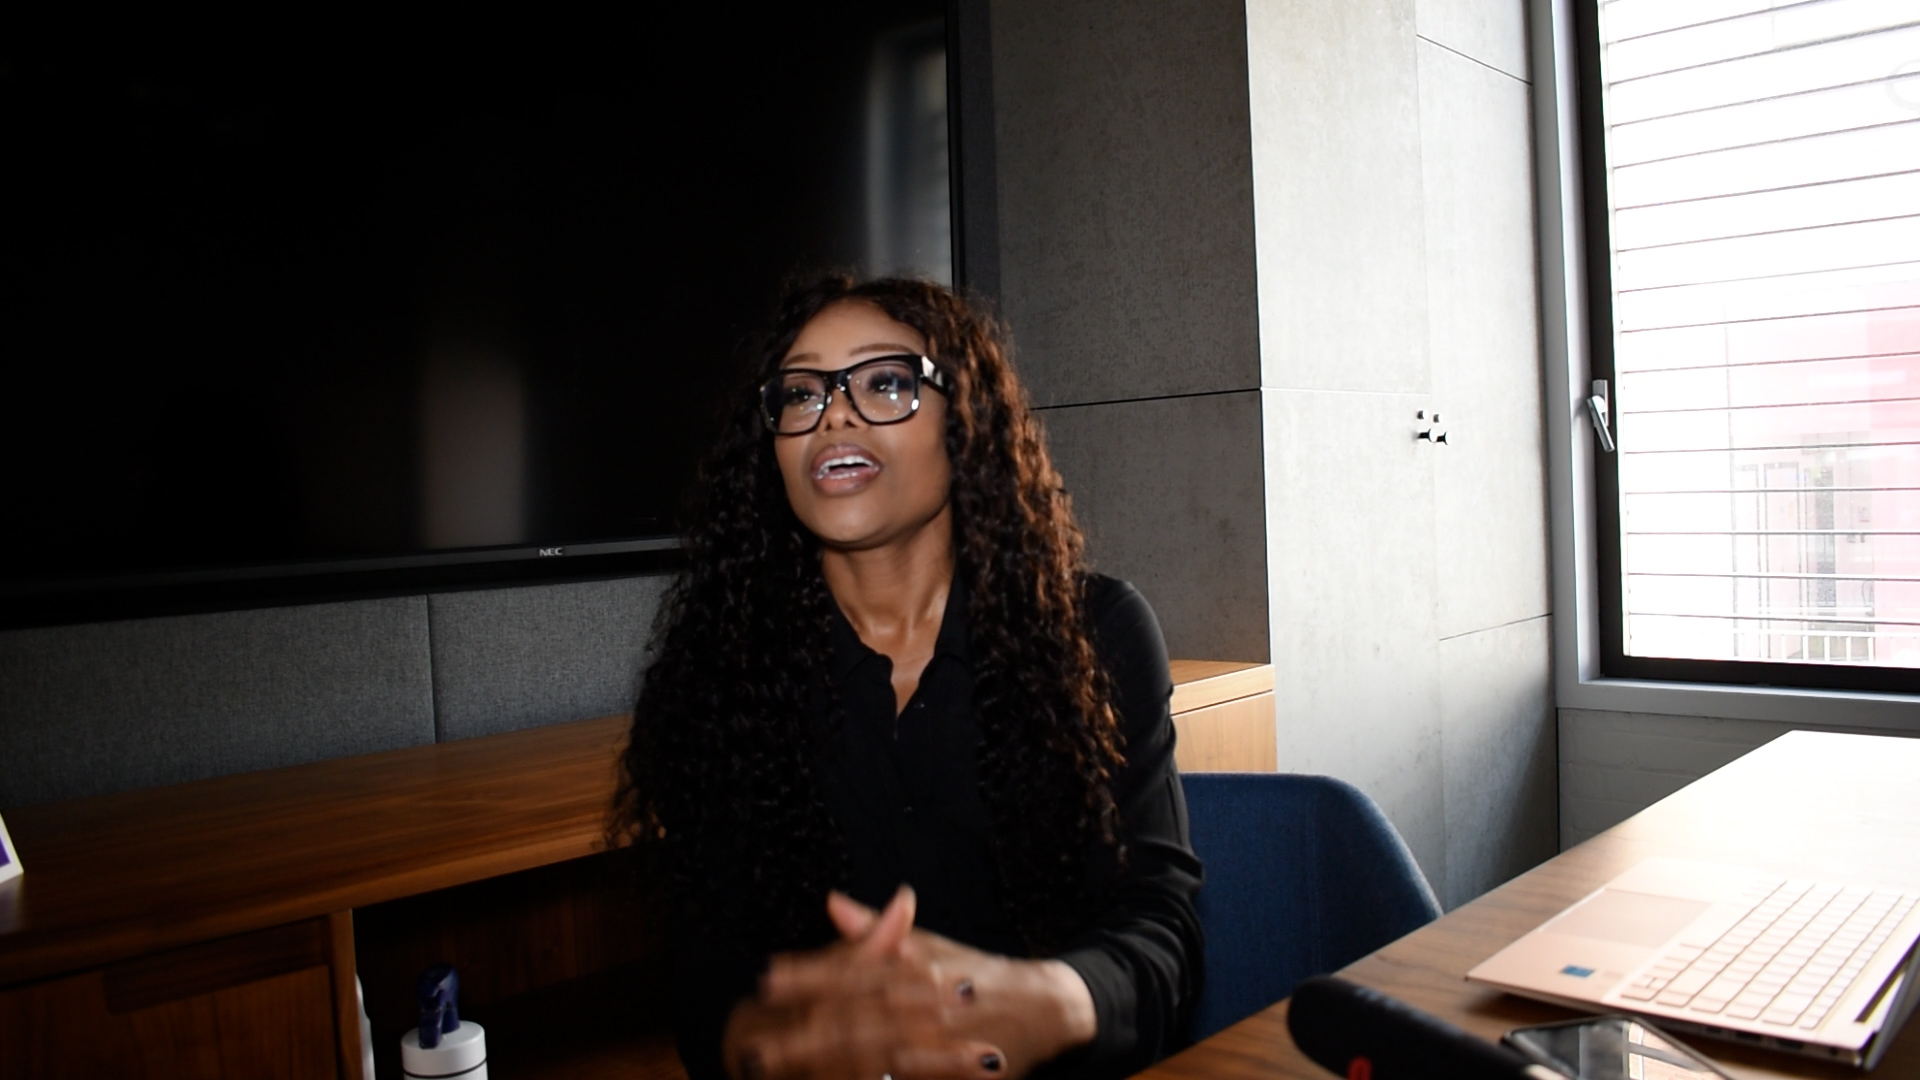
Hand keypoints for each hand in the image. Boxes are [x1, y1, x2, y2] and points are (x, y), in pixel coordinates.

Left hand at [723, 888, 1095, 1079]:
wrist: (1046, 1006)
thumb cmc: (979, 974)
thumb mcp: (930, 946)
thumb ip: (877, 932)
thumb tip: (830, 902)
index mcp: (920, 965)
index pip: (856, 969)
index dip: (810, 974)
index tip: (767, 978)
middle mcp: (931, 1001)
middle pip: (859, 1019)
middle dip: (806, 1035)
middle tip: (756, 1046)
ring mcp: (945, 1041)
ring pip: (879, 1055)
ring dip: (829, 1065)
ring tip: (783, 1071)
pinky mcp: (958, 1072)